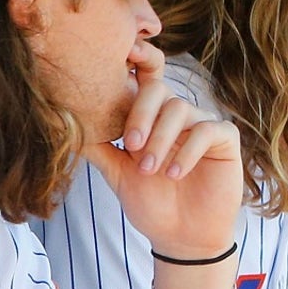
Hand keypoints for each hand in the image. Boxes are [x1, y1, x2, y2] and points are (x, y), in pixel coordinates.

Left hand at [81, 42, 242, 259]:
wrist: (182, 236)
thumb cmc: (152, 204)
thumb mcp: (117, 173)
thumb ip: (98, 146)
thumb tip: (62, 120)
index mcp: (150, 117)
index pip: (143, 80)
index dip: (139, 59)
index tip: (125, 51)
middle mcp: (177, 116)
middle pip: (159, 90)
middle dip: (142, 113)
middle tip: (131, 145)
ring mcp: (202, 125)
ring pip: (181, 110)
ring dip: (161, 140)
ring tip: (150, 171)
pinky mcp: (225, 140)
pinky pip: (208, 130)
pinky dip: (188, 152)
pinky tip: (174, 173)